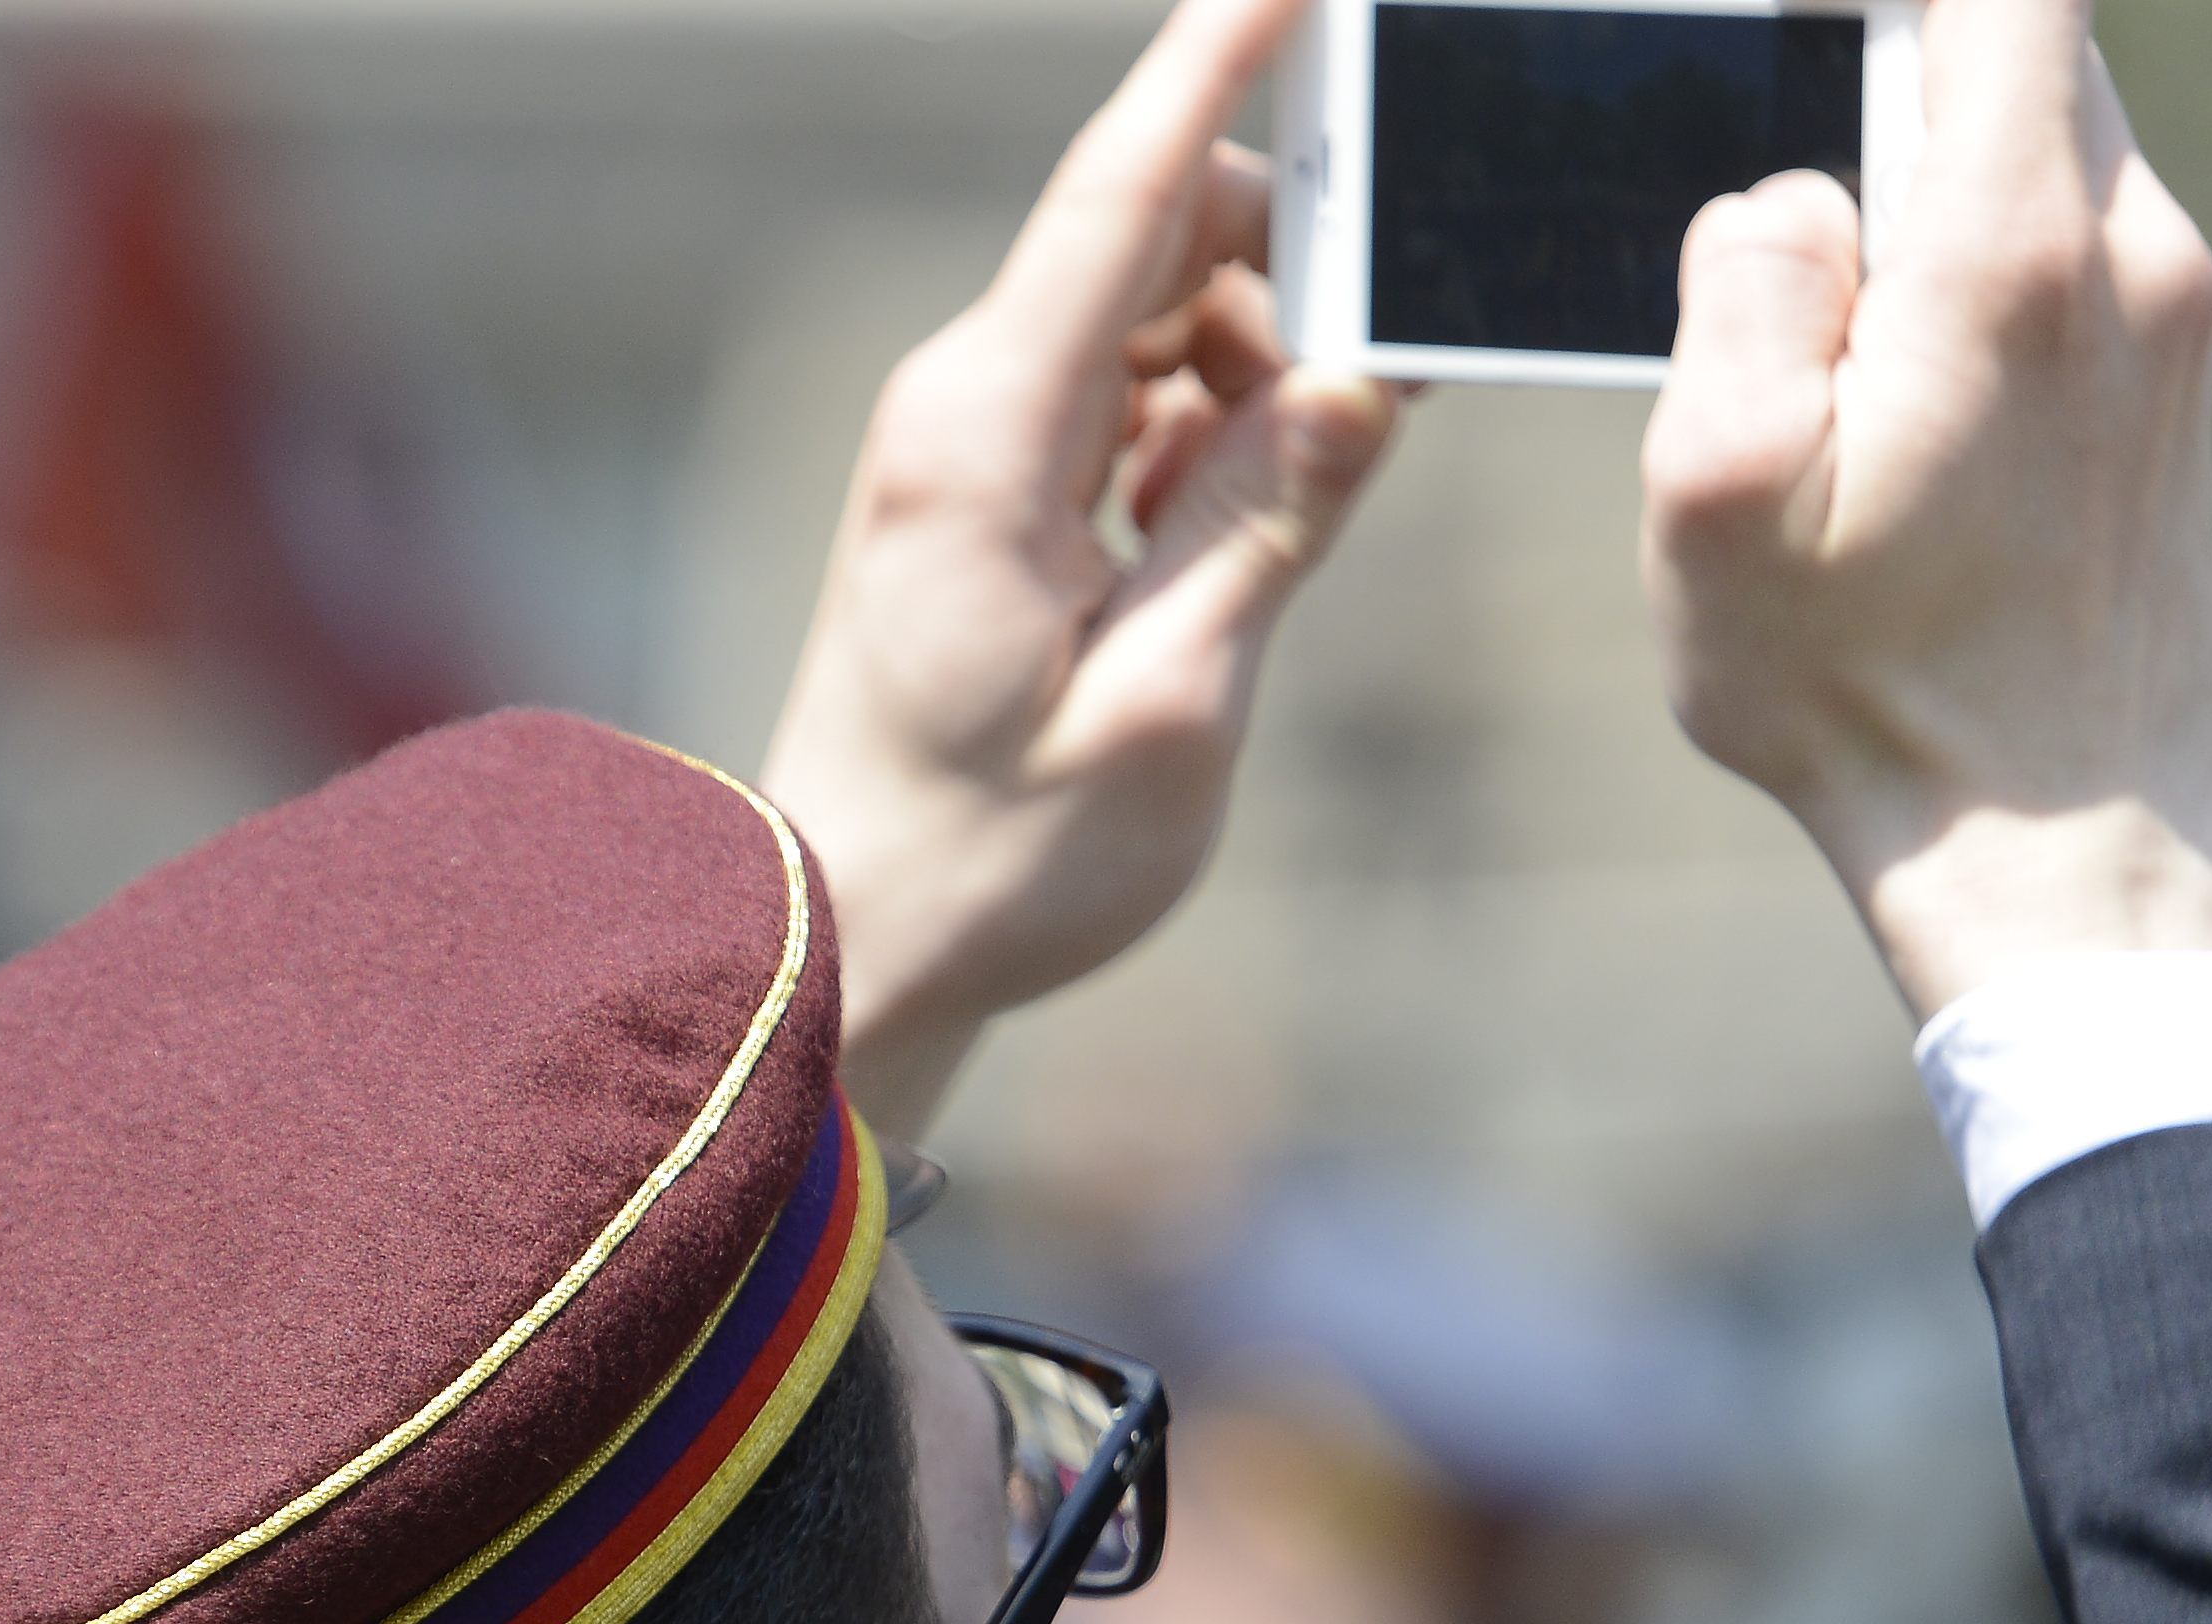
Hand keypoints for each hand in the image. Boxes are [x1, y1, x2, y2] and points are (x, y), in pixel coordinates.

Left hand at [763, 0, 1399, 1141]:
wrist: (852, 946)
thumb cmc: (1000, 861)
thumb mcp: (1169, 705)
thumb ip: (1267, 522)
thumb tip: (1357, 375)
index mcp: (990, 437)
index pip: (1121, 193)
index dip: (1219, 59)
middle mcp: (965, 405)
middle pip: (1159, 244)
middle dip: (1287, 286)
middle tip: (1358, 420)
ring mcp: (968, 442)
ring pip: (1155, 322)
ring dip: (1249, 387)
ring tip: (1261, 543)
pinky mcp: (984, 489)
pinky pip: (1123, 401)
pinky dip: (1200, 441)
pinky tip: (1208, 558)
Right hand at [1639, 0, 2211, 1019]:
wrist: (2054, 850)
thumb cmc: (1867, 695)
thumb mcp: (1723, 496)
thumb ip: (1745, 284)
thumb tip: (1798, 187)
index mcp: (2013, 247)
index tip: (1810, 27)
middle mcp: (2133, 252)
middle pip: (2024, 38)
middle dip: (1897, 70)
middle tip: (1801, 209)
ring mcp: (2175, 317)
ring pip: (2046, 139)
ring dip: (1931, 184)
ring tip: (1845, 346)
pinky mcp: (2174, 381)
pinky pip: (2069, 241)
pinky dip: (1976, 260)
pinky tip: (1905, 398)